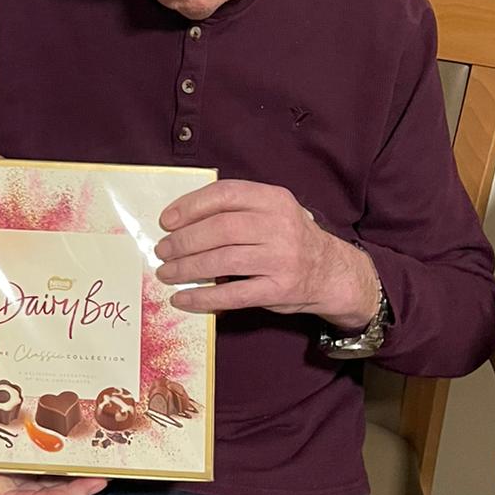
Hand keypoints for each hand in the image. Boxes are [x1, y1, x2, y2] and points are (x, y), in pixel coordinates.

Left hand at [155, 180, 378, 328]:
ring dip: (186, 268)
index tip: (166, 221)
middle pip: (219, 229)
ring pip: (222, 261)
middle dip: (183, 241)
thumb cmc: (290, 239)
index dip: (190, 207)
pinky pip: (232, 295)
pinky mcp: (279, 289)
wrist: (332, 273)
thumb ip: (236, 210)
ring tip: (166, 273)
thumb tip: (180, 220)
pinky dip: (202, 298)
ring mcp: (281, 258)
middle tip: (162, 251)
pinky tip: (182, 299)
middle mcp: (280, 225)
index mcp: (274, 199)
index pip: (225, 195)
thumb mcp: (272, 212)